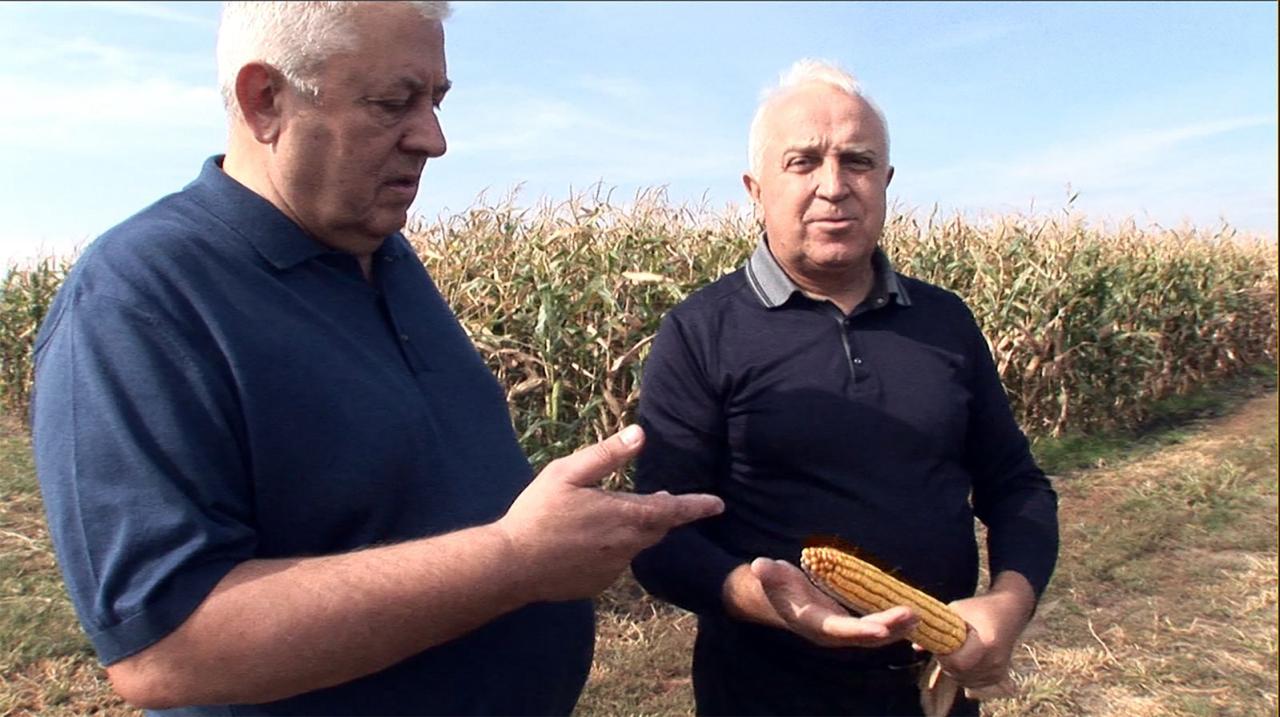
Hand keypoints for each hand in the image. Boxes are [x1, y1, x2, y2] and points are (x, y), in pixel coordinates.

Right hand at [497, 425, 723, 601]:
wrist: (512, 565)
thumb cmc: (538, 513)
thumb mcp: (568, 473)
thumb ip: (607, 455)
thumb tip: (640, 434)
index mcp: (625, 516)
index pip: (673, 511)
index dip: (696, 506)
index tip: (718, 504)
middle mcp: (627, 546)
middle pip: (656, 529)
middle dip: (663, 515)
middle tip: (662, 502)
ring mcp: (613, 570)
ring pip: (634, 546)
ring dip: (631, 531)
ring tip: (610, 518)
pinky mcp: (597, 584)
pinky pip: (613, 564)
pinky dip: (609, 550)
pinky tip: (582, 543)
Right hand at [738, 558, 917, 647]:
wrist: (775, 596)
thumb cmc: (773, 583)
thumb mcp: (769, 575)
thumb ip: (768, 572)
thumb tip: (760, 566)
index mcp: (812, 623)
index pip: (839, 630)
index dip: (860, 630)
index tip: (882, 630)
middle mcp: (830, 632)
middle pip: (863, 635)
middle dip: (889, 628)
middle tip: (913, 615)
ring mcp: (841, 629)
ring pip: (873, 634)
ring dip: (897, 628)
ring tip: (919, 615)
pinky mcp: (850, 622)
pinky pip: (875, 626)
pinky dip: (893, 624)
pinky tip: (912, 616)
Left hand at [930, 571, 1034, 693]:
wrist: (1009, 611)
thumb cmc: (979, 608)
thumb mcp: (956, 611)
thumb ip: (937, 629)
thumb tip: (916, 646)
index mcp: (986, 643)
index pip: (957, 663)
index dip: (944, 657)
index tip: (941, 646)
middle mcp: (994, 660)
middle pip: (960, 674)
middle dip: (946, 664)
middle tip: (945, 649)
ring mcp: (998, 670)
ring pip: (965, 681)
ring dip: (954, 670)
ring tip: (955, 652)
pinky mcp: (998, 675)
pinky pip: (974, 682)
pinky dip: (964, 674)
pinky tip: (964, 659)